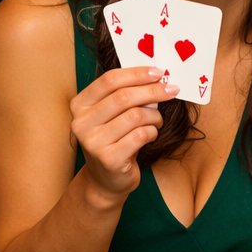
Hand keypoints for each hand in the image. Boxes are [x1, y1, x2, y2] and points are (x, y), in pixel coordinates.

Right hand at [70, 65, 177, 199]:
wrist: (106, 180)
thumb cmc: (114, 139)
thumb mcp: (113, 114)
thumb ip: (126, 94)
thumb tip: (157, 78)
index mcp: (80, 105)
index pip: (109, 80)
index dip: (137, 74)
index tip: (159, 72)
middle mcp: (81, 123)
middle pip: (123, 97)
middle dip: (153, 91)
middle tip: (172, 90)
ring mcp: (92, 142)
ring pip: (135, 116)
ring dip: (154, 116)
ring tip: (157, 121)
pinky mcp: (108, 159)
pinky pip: (141, 135)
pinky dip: (152, 132)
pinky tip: (151, 135)